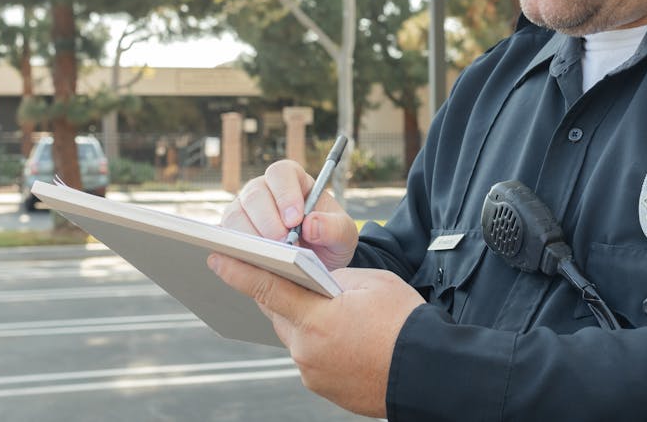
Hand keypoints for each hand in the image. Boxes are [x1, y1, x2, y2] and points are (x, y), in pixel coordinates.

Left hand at [208, 254, 424, 417]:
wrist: (429, 373)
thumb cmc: (406, 323)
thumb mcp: (373, 284)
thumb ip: (335, 279)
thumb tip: (318, 281)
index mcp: (317, 318)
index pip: (267, 288)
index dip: (239, 271)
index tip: (217, 257)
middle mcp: (306, 350)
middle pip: (279, 313)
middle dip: (282, 294)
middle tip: (290, 277)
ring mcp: (312, 373)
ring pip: (295, 336)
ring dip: (305, 320)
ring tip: (333, 312)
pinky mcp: (322, 389)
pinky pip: (311, 357)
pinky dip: (320, 343)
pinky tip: (344, 337)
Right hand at [221, 159, 358, 269]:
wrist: (318, 262)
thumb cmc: (329, 239)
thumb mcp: (344, 235)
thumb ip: (335, 227)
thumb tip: (311, 224)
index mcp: (293, 180)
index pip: (281, 174)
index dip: (285, 194)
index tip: (295, 219)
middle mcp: (265, 191)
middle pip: (255, 194)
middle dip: (268, 220)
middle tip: (283, 243)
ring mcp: (245, 211)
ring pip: (235, 215)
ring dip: (251, 236)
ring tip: (270, 256)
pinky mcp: (233, 234)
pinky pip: (226, 238)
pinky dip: (236, 250)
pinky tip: (253, 262)